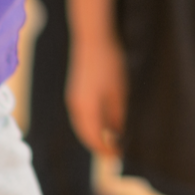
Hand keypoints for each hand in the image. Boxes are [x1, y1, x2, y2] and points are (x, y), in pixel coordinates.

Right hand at [66, 32, 126, 157]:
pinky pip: (83, 116)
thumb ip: (119, 116)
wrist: (93, 37)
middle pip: (87, 136)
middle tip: (118, 153)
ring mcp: (74, 99)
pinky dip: (93, 124)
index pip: (95, 140)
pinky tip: (107, 123)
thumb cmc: (109, 63)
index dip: (107, 151)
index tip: (120, 158)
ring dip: (97, 136)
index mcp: (85, 109)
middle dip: (101, 146)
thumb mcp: (120, 92)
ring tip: (114, 140)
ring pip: (84, 126)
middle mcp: (75, 107)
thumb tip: (120, 137)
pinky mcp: (76, 91)